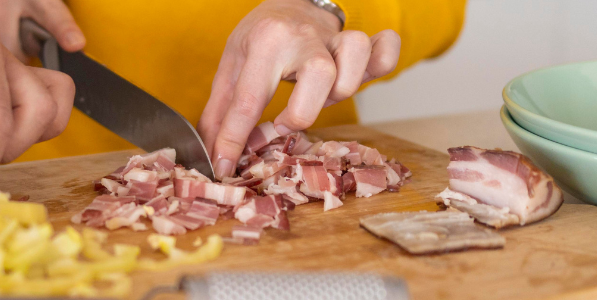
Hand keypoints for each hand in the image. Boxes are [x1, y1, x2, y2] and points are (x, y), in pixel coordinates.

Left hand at [199, 0, 400, 176]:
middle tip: (286, 121)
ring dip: (341, 91)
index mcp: (266, 41)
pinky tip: (363, 76)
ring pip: (355, 65)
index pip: (249, 100)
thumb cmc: (261, 38)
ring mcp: (336, 39)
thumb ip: (220, 111)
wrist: (289, 1)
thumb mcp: (232, 66)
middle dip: (303, 112)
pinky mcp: (362, 43)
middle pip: (320, 78)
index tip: (225, 166)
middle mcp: (304, 36)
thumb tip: (210, 154)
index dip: (234, 140)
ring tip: (321, 96)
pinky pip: (385, 52)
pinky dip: (383, 65)